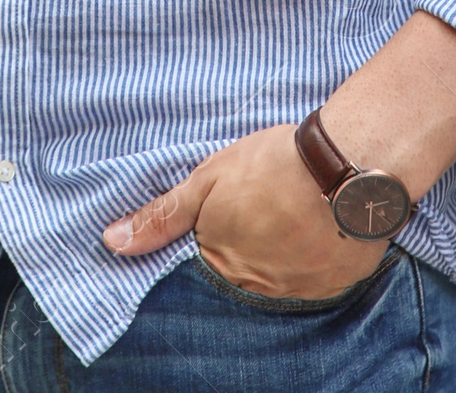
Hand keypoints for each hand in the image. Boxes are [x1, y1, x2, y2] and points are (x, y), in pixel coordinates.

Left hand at [102, 124, 388, 300]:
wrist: (344, 167)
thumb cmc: (272, 165)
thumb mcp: (208, 178)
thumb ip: (162, 214)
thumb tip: (111, 243)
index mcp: (221, 262)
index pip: (206, 264)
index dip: (215, 238)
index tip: (230, 218)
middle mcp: (256, 287)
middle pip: (242, 275)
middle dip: (247, 248)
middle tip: (264, 214)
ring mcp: (297, 290)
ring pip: (278, 278)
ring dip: (280, 255)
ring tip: (290, 216)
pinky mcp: (334, 285)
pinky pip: (315, 280)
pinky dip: (313, 259)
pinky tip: (316, 228)